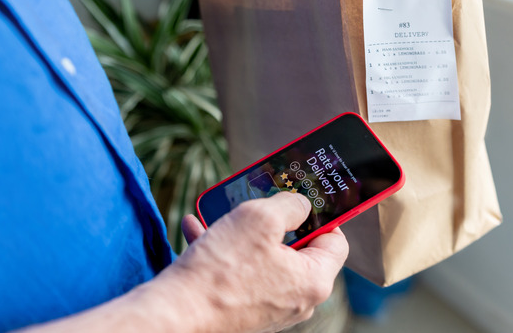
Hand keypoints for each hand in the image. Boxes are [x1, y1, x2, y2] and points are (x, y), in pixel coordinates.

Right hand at [168, 192, 348, 332]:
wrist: (176, 314)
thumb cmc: (221, 270)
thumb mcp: (260, 218)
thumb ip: (290, 204)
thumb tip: (301, 203)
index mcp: (314, 281)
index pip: (336, 240)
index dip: (323, 214)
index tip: (306, 197)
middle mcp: (296, 299)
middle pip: (297, 247)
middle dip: (274, 220)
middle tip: (261, 200)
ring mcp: (269, 307)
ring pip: (263, 256)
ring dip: (242, 230)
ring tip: (222, 209)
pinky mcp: (243, 309)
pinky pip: (241, 271)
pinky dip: (223, 248)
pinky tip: (198, 227)